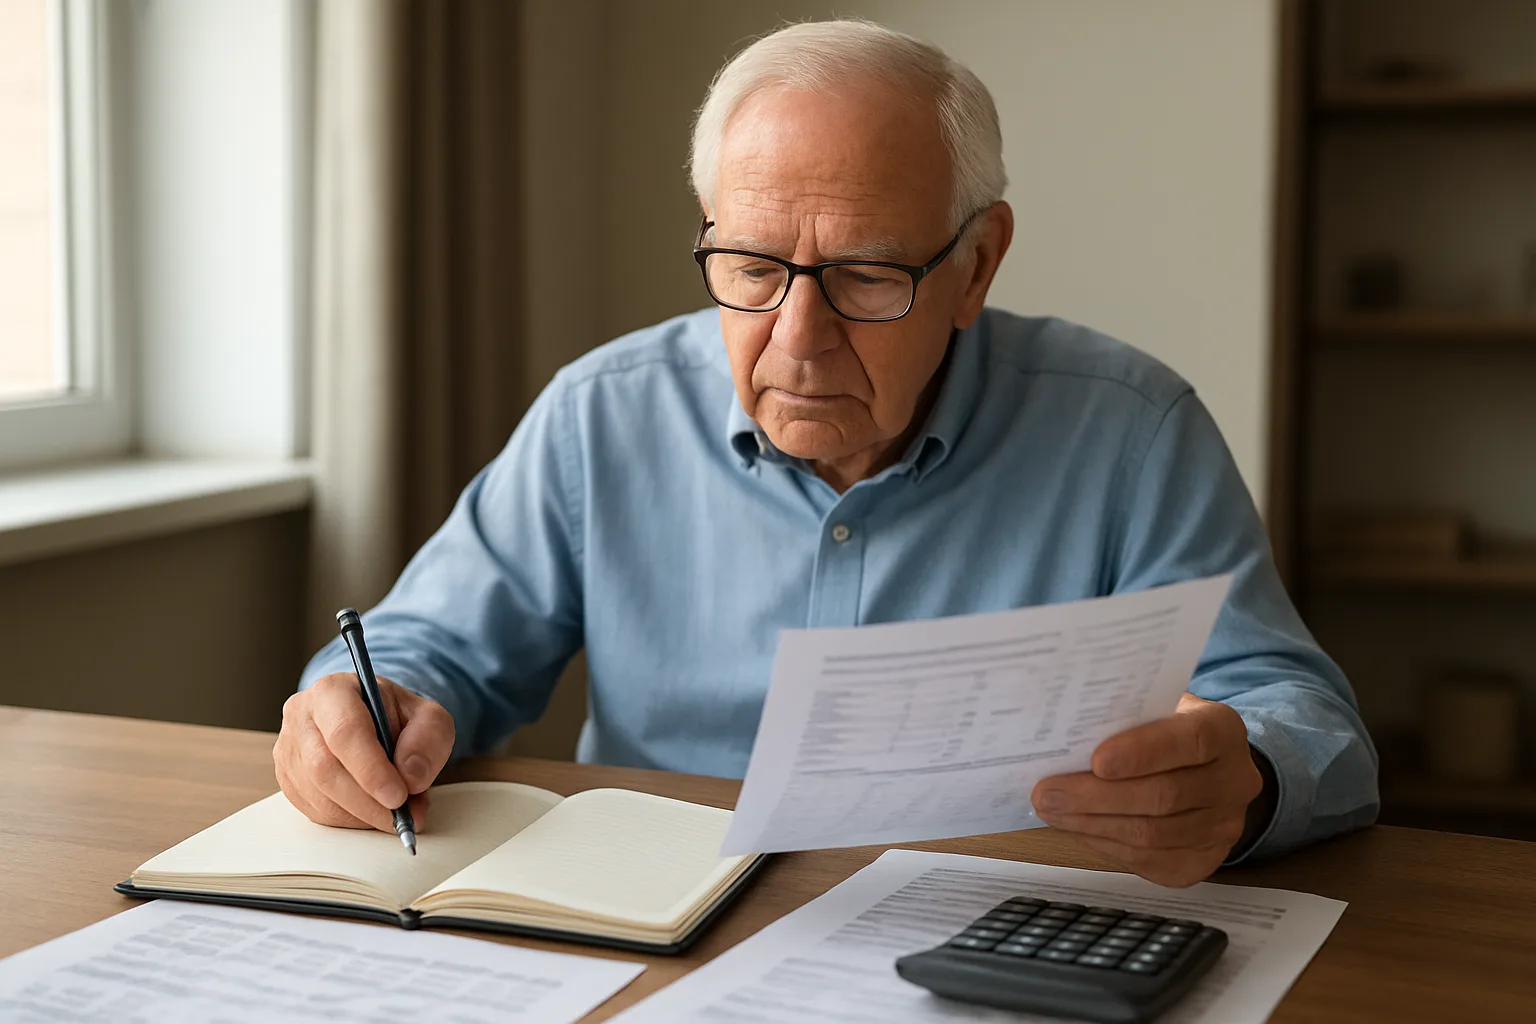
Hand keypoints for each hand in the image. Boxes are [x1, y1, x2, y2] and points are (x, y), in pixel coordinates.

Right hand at [274, 673, 453, 833]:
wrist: (375, 721)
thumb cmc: (397, 717)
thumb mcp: (428, 717)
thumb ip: (428, 739)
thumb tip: (410, 776)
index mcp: (333, 691)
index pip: (345, 732)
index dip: (371, 769)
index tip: (398, 796)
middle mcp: (301, 716)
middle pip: (325, 768)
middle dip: (368, 800)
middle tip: (401, 815)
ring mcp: (290, 750)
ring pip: (319, 795)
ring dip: (362, 813)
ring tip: (396, 812)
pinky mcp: (288, 779)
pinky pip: (316, 811)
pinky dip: (350, 820)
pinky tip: (373, 811)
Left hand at [1031, 693, 1263, 886]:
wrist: (1208, 771)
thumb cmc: (1166, 731)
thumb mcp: (1157, 707)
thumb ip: (1126, 714)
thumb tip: (1066, 728)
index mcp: (1224, 730)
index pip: (1189, 742)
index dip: (1142, 753)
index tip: (1095, 760)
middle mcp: (1235, 781)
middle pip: (1164, 796)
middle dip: (1097, 797)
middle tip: (1048, 793)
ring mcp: (1223, 827)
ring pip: (1152, 835)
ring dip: (1093, 825)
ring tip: (1052, 811)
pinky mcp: (1202, 861)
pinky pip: (1149, 860)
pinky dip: (1106, 844)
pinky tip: (1078, 828)